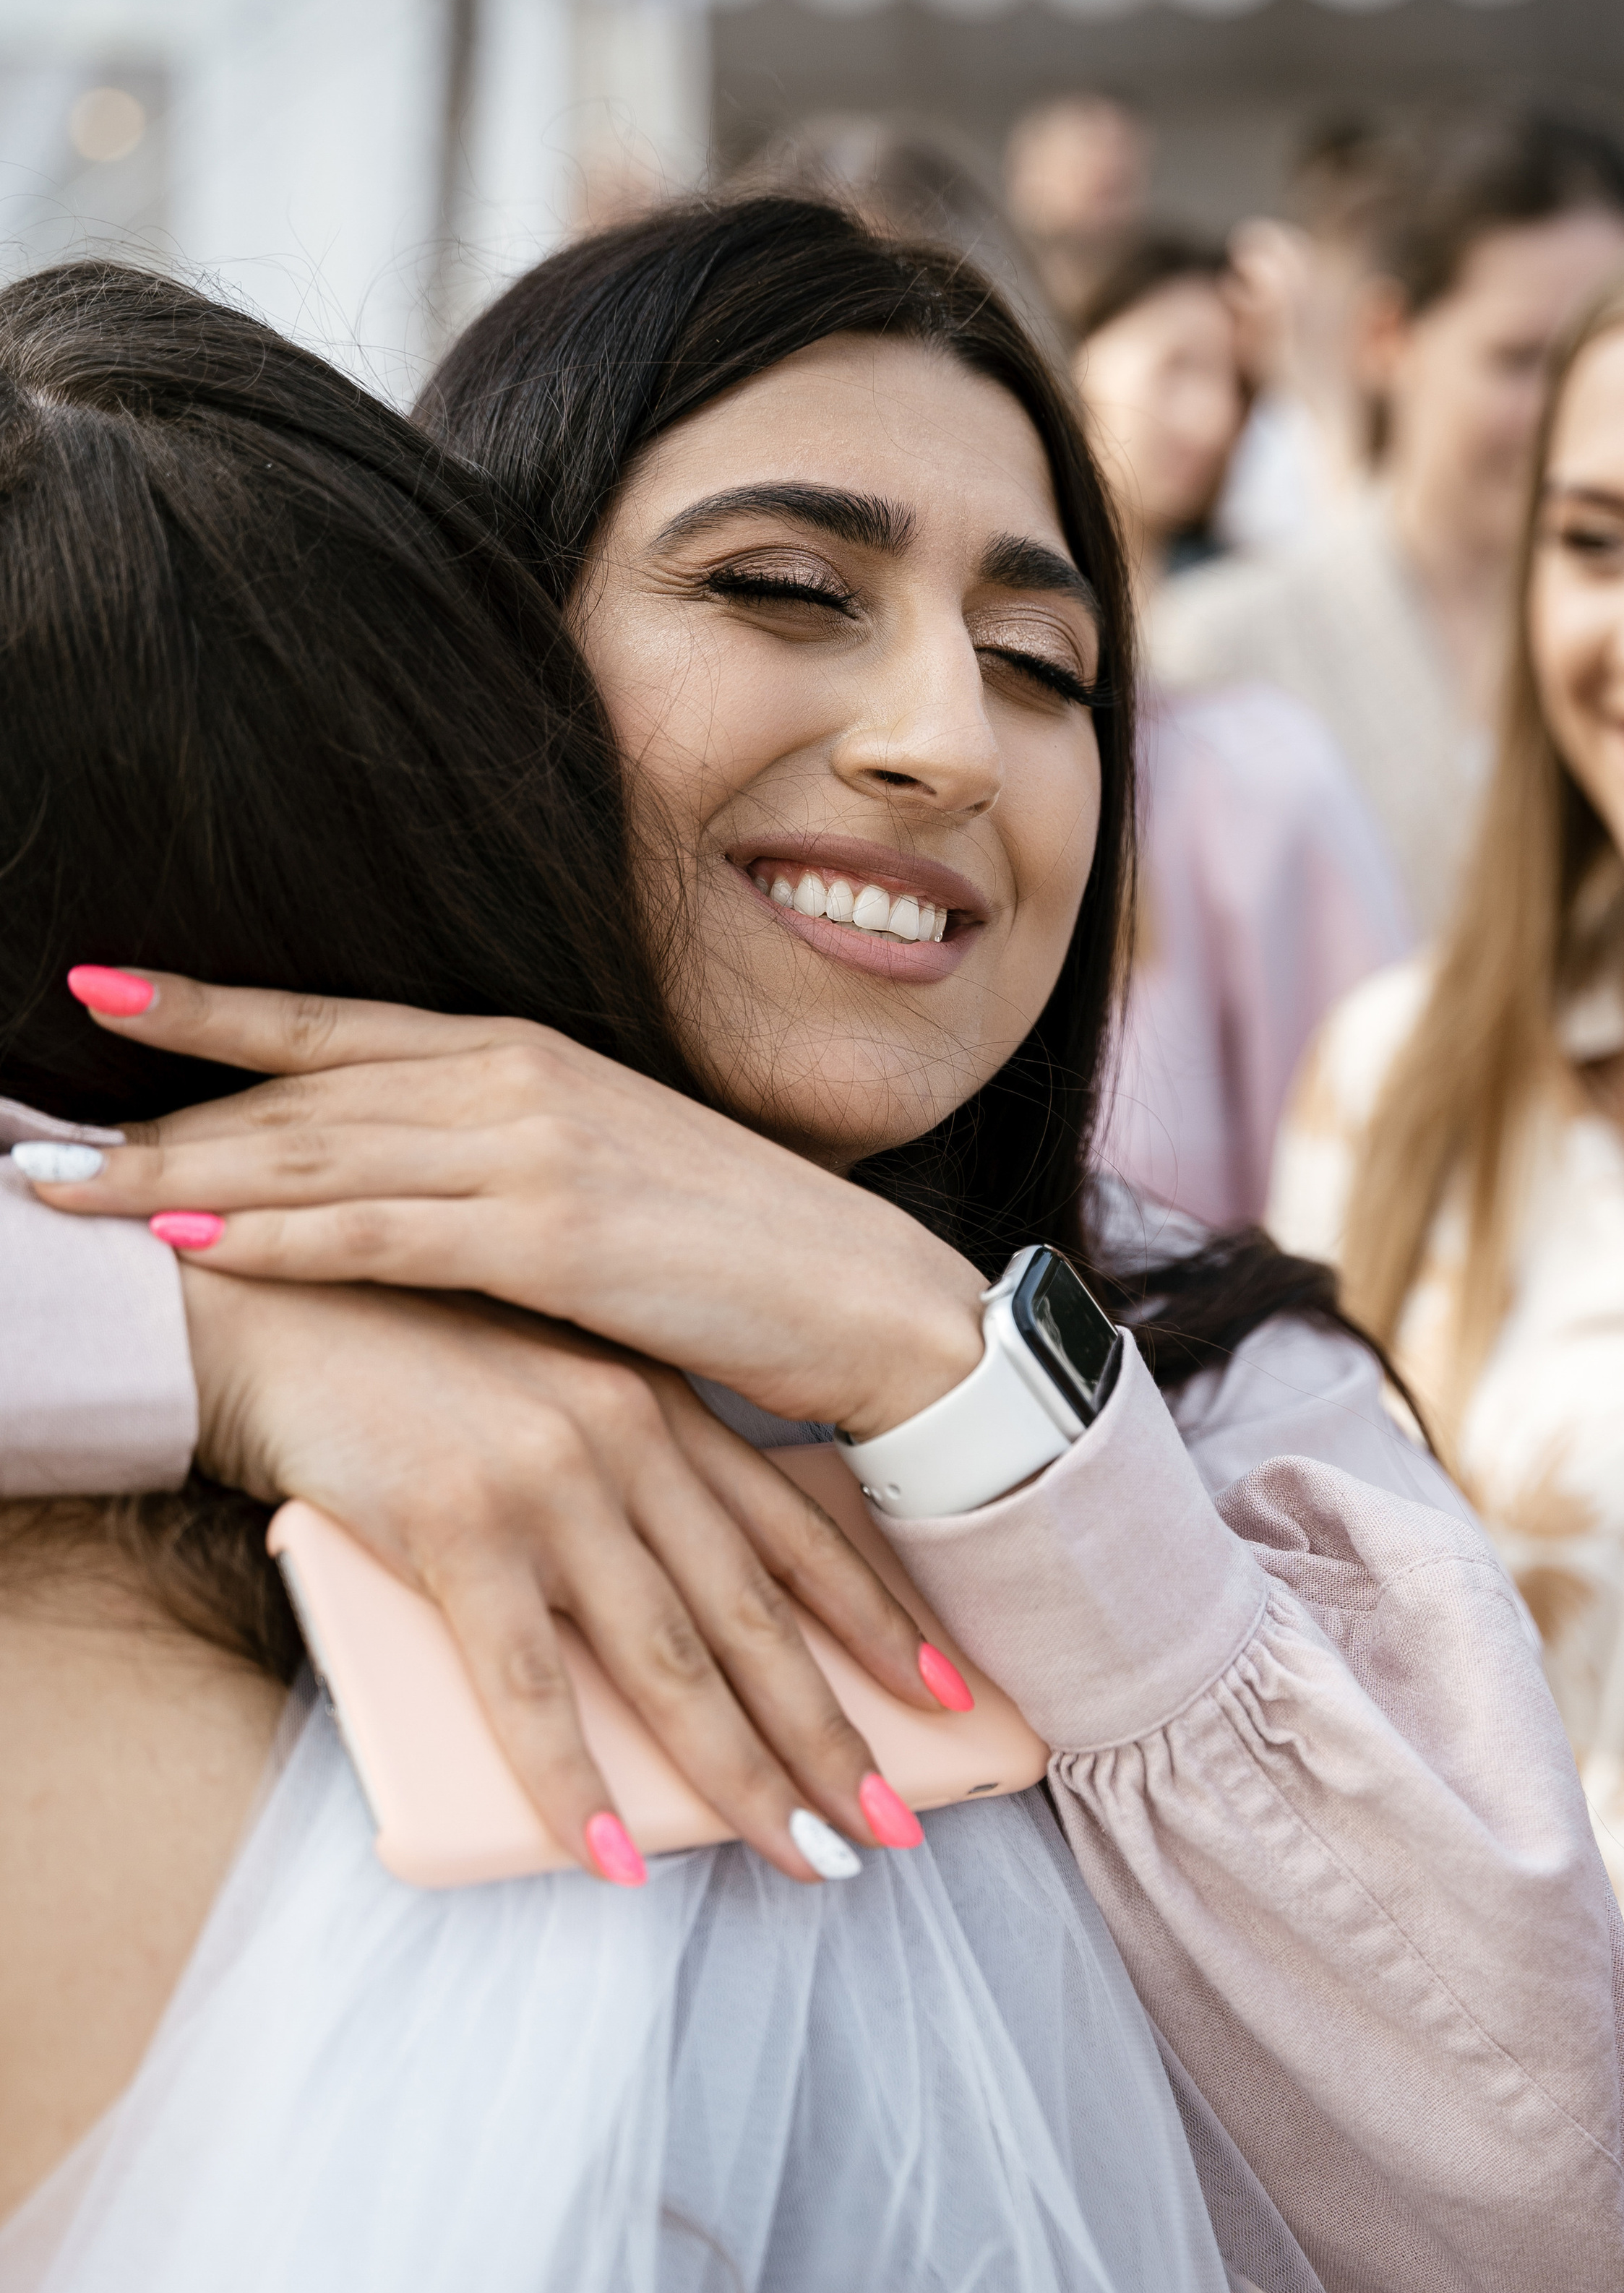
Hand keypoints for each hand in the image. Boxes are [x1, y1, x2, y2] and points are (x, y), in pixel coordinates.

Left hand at [36, 973, 985, 1440]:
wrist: (871, 1299)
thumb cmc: (742, 1249)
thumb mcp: (611, 1174)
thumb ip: (503, 1160)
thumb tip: (412, 1179)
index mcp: (527, 1056)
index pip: (336, 1027)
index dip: (212, 1012)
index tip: (100, 992)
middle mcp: (517, 1079)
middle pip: (300, 1089)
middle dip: (159, 1107)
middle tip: (37, 1141)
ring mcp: (534, 1149)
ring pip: (318, 1153)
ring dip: (180, 1173)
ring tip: (71, 1193)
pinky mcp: (553, 1236)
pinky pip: (381, 1232)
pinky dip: (276, 1236)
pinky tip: (188, 1240)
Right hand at [179, 1269, 959, 1885]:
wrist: (263, 1295)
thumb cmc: (396, 1355)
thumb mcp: (539, 1395)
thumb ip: (615, 1482)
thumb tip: (673, 1614)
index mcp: (657, 1405)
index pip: (796, 1529)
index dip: (876, 1619)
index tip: (950, 1696)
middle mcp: (626, 1439)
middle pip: (753, 1617)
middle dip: (835, 1732)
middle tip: (897, 1826)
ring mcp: (548, 1481)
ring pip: (670, 1664)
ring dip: (744, 1780)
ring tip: (811, 1861)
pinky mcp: (456, 1526)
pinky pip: (529, 1688)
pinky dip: (575, 1787)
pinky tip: (617, 1862)